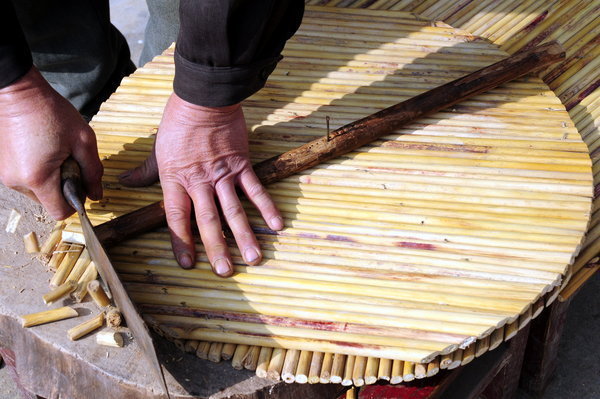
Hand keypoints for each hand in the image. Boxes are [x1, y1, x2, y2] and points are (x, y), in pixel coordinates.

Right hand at [0, 67, 102, 218]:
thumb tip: (96, 195)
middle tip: (69, 160)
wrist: (19, 91)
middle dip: (64, 187)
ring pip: (37, 191)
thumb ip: (93, 172)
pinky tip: (44, 149)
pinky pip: (27, 179)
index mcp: (38, 178)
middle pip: (48, 202)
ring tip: (55, 152)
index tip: (82, 182)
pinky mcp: (3, 166)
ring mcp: (6, 174)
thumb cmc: (51, 113)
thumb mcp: (83, 141)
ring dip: (51, 178)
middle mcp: (17, 181)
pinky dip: (39, 171)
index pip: (60, 212)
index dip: (76, 202)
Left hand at [121, 93, 282, 276]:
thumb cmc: (178, 122)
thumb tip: (124, 182)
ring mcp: (223, 175)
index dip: (182, 242)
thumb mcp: (157, 148)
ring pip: (234, 210)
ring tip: (254, 258)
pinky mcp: (242, 164)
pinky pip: (255, 189)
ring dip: (245, 236)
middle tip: (226, 272)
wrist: (204, 98)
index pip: (178, 218)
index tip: (188, 263)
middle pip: (209, 221)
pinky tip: (276, 225)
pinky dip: (266, 207)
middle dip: (217, 248)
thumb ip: (145, 172)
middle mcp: (200, 182)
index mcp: (176, 180)